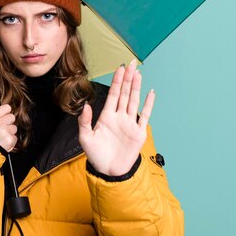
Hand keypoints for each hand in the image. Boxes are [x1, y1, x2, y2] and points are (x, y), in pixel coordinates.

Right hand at [0, 96, 17, 151]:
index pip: (7, 107)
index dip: (5, 113)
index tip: (2, 118)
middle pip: (12, 117)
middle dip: (8, 123)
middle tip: (1, 128)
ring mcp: (4, 131)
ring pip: (14, 127)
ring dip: (10, 132)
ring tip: (1, 136)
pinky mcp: (10, 140)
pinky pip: (15, 137)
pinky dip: (11, 140)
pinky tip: (4, 141)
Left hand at [78, 59, 154, 175]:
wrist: (108, 171)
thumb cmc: (95, 155)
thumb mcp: (85, 138)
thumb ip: (84, 121)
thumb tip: (86, 105)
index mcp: (106, 116)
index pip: (113, 95)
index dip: (116, 81)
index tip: (120, 68)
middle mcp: (119, 117)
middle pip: (124, 94)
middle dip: (127, 79)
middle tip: (131, 64)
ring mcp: (130, 123)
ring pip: (134, 101)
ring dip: (136, 87)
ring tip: (138, 73)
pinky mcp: (138, 132)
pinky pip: (145, 116)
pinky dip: (148, 104)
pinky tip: (150, 93)